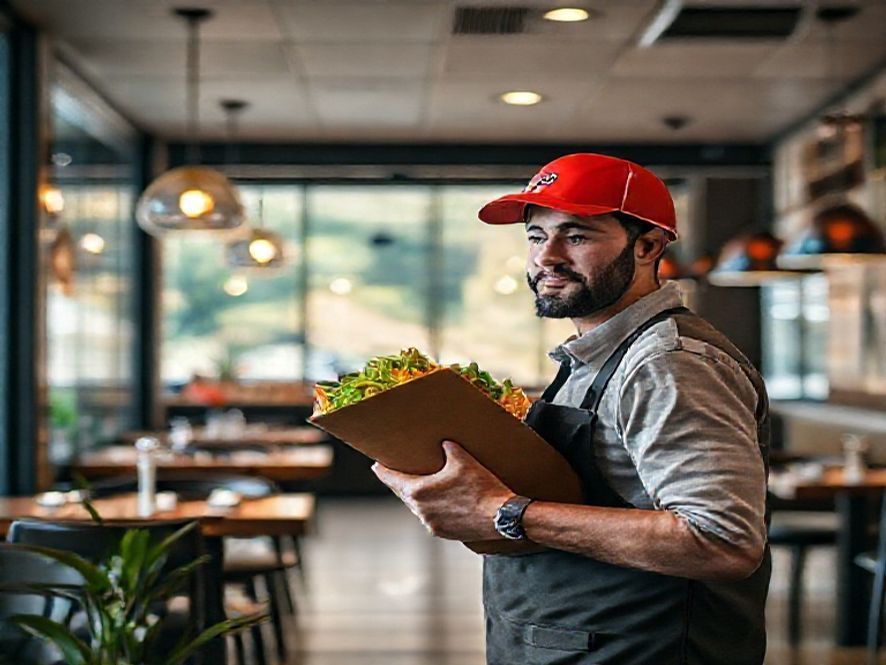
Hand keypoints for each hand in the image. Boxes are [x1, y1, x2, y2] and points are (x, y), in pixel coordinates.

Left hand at [372, 440, 513, 541]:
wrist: (500, 516)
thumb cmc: (481, 487)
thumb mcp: (463, 460)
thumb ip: (450, 449)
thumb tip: (445, 443)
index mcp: (418, 492)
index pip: (392, 480)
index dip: (383, 472)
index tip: (376, 466)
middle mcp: (420, 510)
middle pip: (403, 494)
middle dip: (400, 483)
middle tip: (398, 473)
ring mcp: (431, 524)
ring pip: (417, 507)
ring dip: (417, 497)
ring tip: (421, 486)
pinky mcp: (443, 533)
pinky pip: (430, 517)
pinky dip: (431, 508)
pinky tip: (439, 502)